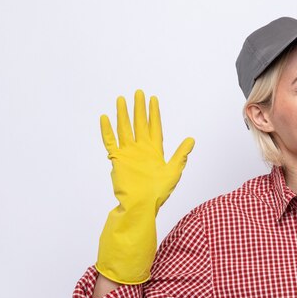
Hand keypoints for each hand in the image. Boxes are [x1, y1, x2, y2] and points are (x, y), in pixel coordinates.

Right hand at [100, 89, 194, 212]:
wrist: (142, 204)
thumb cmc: (159, 191)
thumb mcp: (174, 171)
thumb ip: (181, 154)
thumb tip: (191, 140)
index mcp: (155, 150)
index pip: (154, 127)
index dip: (154, 113)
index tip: (153, 99)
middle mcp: (141, 149)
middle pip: (139, 124)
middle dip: (139, 109)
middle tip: (138, 93)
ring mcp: (128, 153)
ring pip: (125, 129)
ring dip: (123, 115)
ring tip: (121, 99)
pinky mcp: (117, 159)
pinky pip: (110, 142)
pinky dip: (107, 130)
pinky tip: (105, 118)